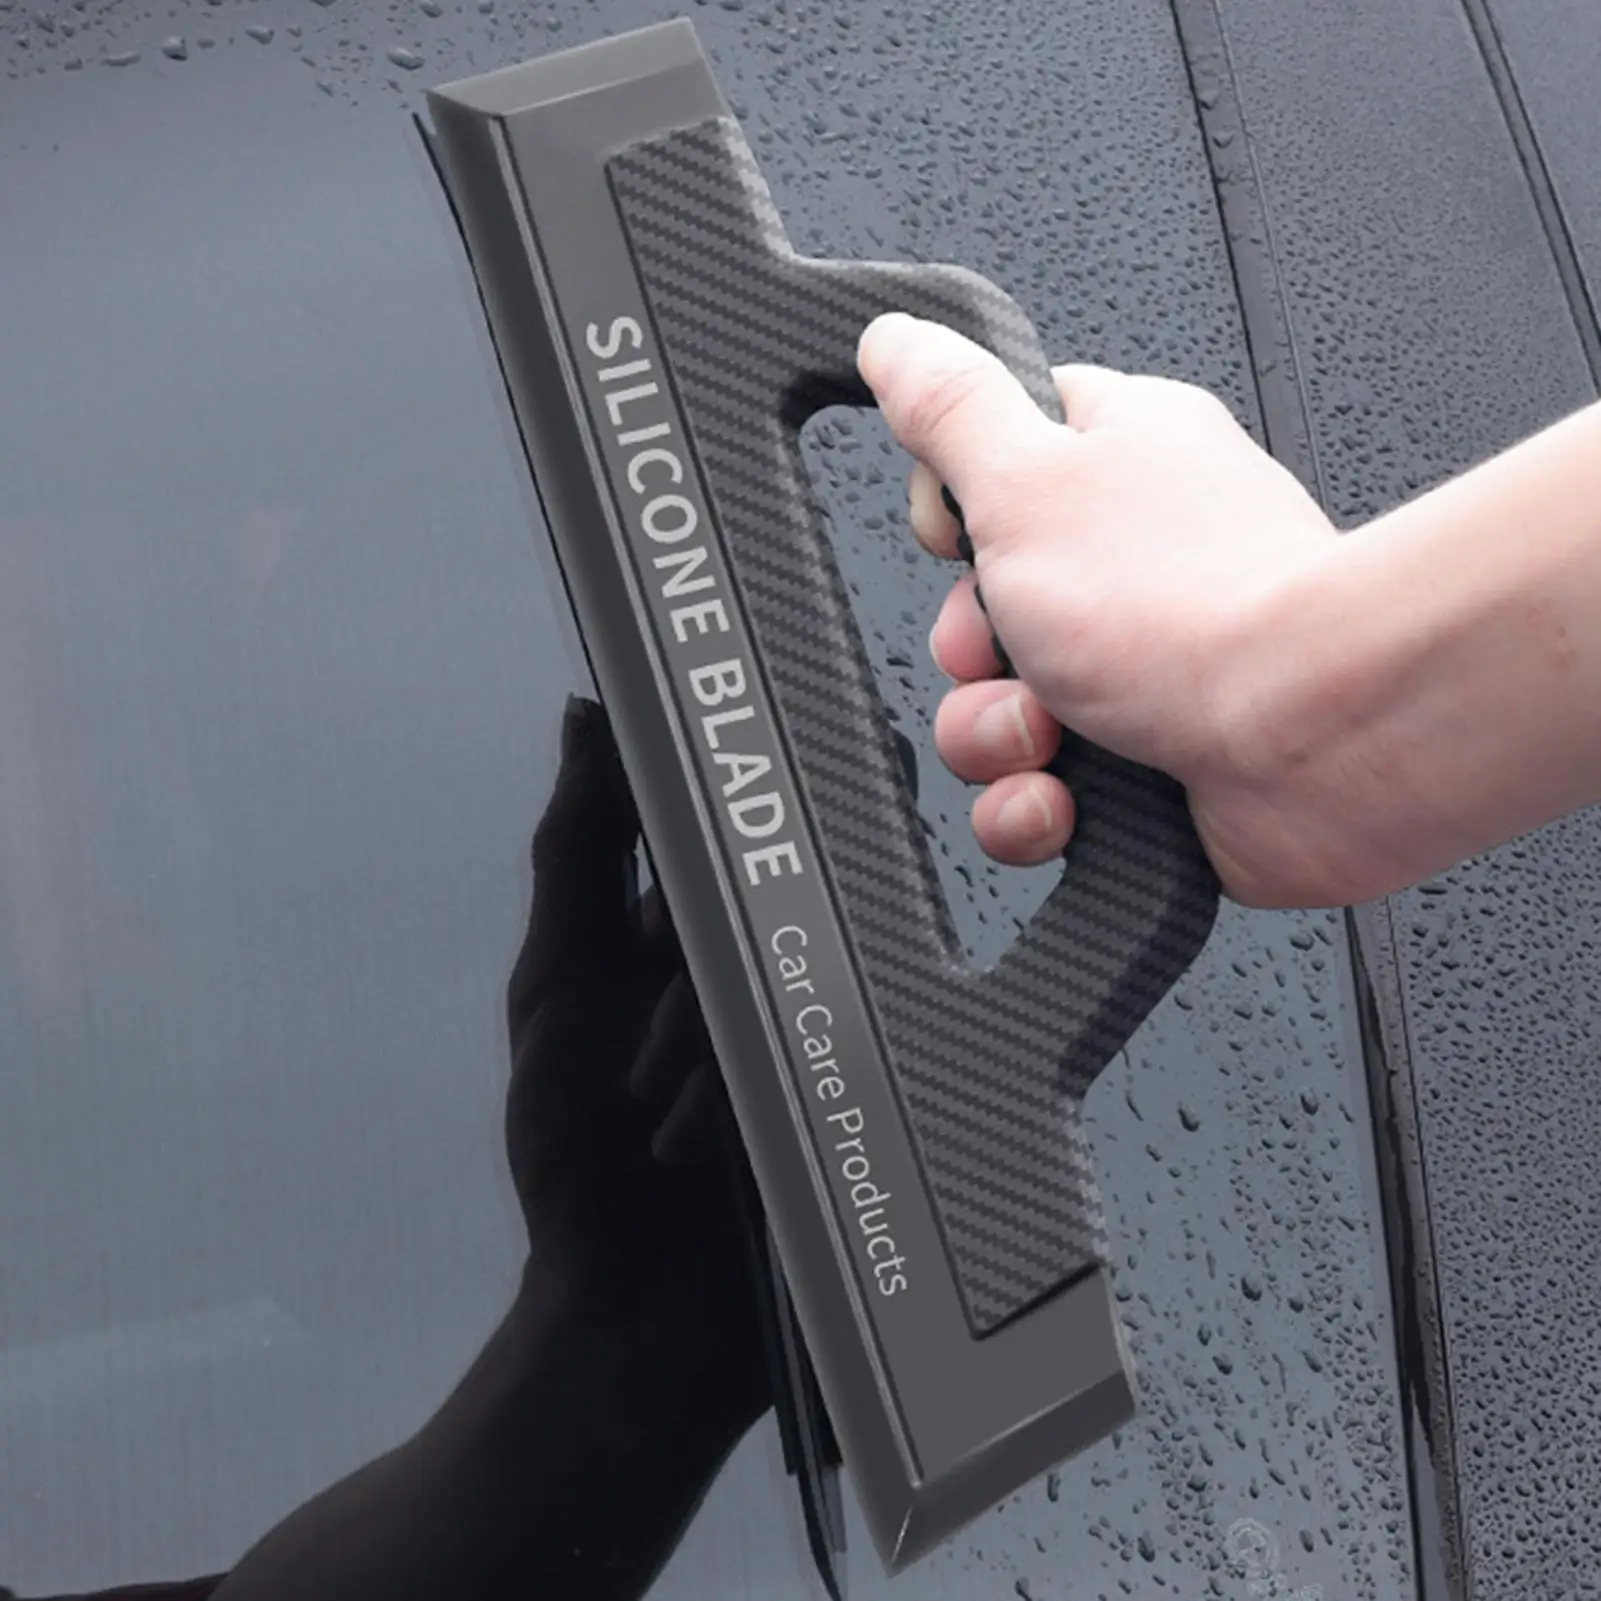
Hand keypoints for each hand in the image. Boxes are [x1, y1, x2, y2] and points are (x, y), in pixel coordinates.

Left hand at [505, 694, 767, 1415]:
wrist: (631, 1314)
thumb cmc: (576, 1148)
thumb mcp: (557, 983)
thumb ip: (580, 847)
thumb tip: (585, 714)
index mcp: (691, 922)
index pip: (735, 813)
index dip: (726, 793)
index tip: (716, 793)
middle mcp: (763, 957)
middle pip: (768, 887)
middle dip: (684, 982)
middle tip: (639, 1061)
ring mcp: (815, 1019)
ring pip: (793, 960)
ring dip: (696, 1050)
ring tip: (649, 1120)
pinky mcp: (857, 1082)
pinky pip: (820, 1040)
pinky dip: (732, 1095)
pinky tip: (693, 1151)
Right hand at [857, 311, 1352, 906]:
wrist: (1315, 739)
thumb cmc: (1195, 605)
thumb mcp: (1027, 478)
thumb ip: (951, 406)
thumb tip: (899, 339)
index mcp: (1118, 460)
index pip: (996, 459)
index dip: (954, 512)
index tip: (961, 538)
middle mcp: (1134, 561)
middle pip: (983, 608)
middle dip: (970, 655)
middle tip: (1011, 650)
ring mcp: (1147, 666)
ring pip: (999, 710)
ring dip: (994, 737)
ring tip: (1050, 735)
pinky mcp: (1152, 762)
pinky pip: (1040, 791)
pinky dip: (1035, 805)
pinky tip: (1067, 798)